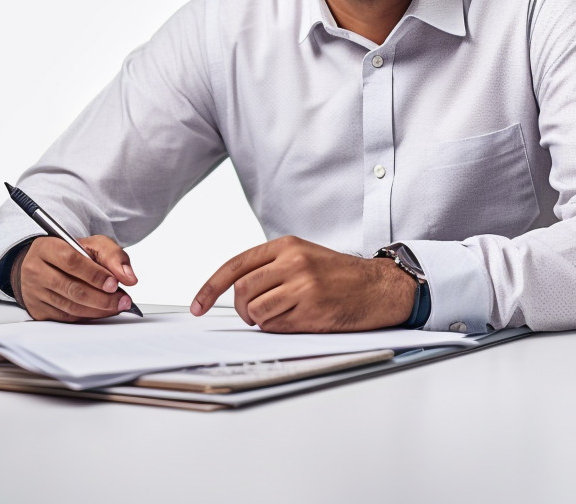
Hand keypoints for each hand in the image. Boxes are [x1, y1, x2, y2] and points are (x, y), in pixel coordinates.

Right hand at [11, 235, 138, 321]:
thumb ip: (113, 255)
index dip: (95, 275)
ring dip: (98, 310)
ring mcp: (33, 292)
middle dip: (102, 298)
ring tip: (117, 306)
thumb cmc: (69, 252)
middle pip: (72, 288)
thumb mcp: (92, 244)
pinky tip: (101, 312)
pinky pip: (65, 318)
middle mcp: (35, 270)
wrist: (44, 263)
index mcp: (47, 247)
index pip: (72, 262)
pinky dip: (87, 317)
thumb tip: (129, 277)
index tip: (115, 284)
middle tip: (123, 300)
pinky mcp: (36, 310)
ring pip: (69, 306)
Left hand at [190, 235, 415, 332]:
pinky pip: (276, 327)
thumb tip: (235, 292)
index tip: (197, 306)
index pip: (235, 265)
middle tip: (253, 316)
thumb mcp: (304, 256)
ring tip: (280, 317)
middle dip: (241, 309)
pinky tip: (297, 321)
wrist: (379, 287)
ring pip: (257, 311)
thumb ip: (272, 267)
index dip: (210, 288)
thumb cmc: (339, 275)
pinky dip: (278, 329)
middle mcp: (293, 262)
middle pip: (242, 290)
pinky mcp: (312, 310)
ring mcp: (303, 286)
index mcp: (286, 245)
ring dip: (260, 321)